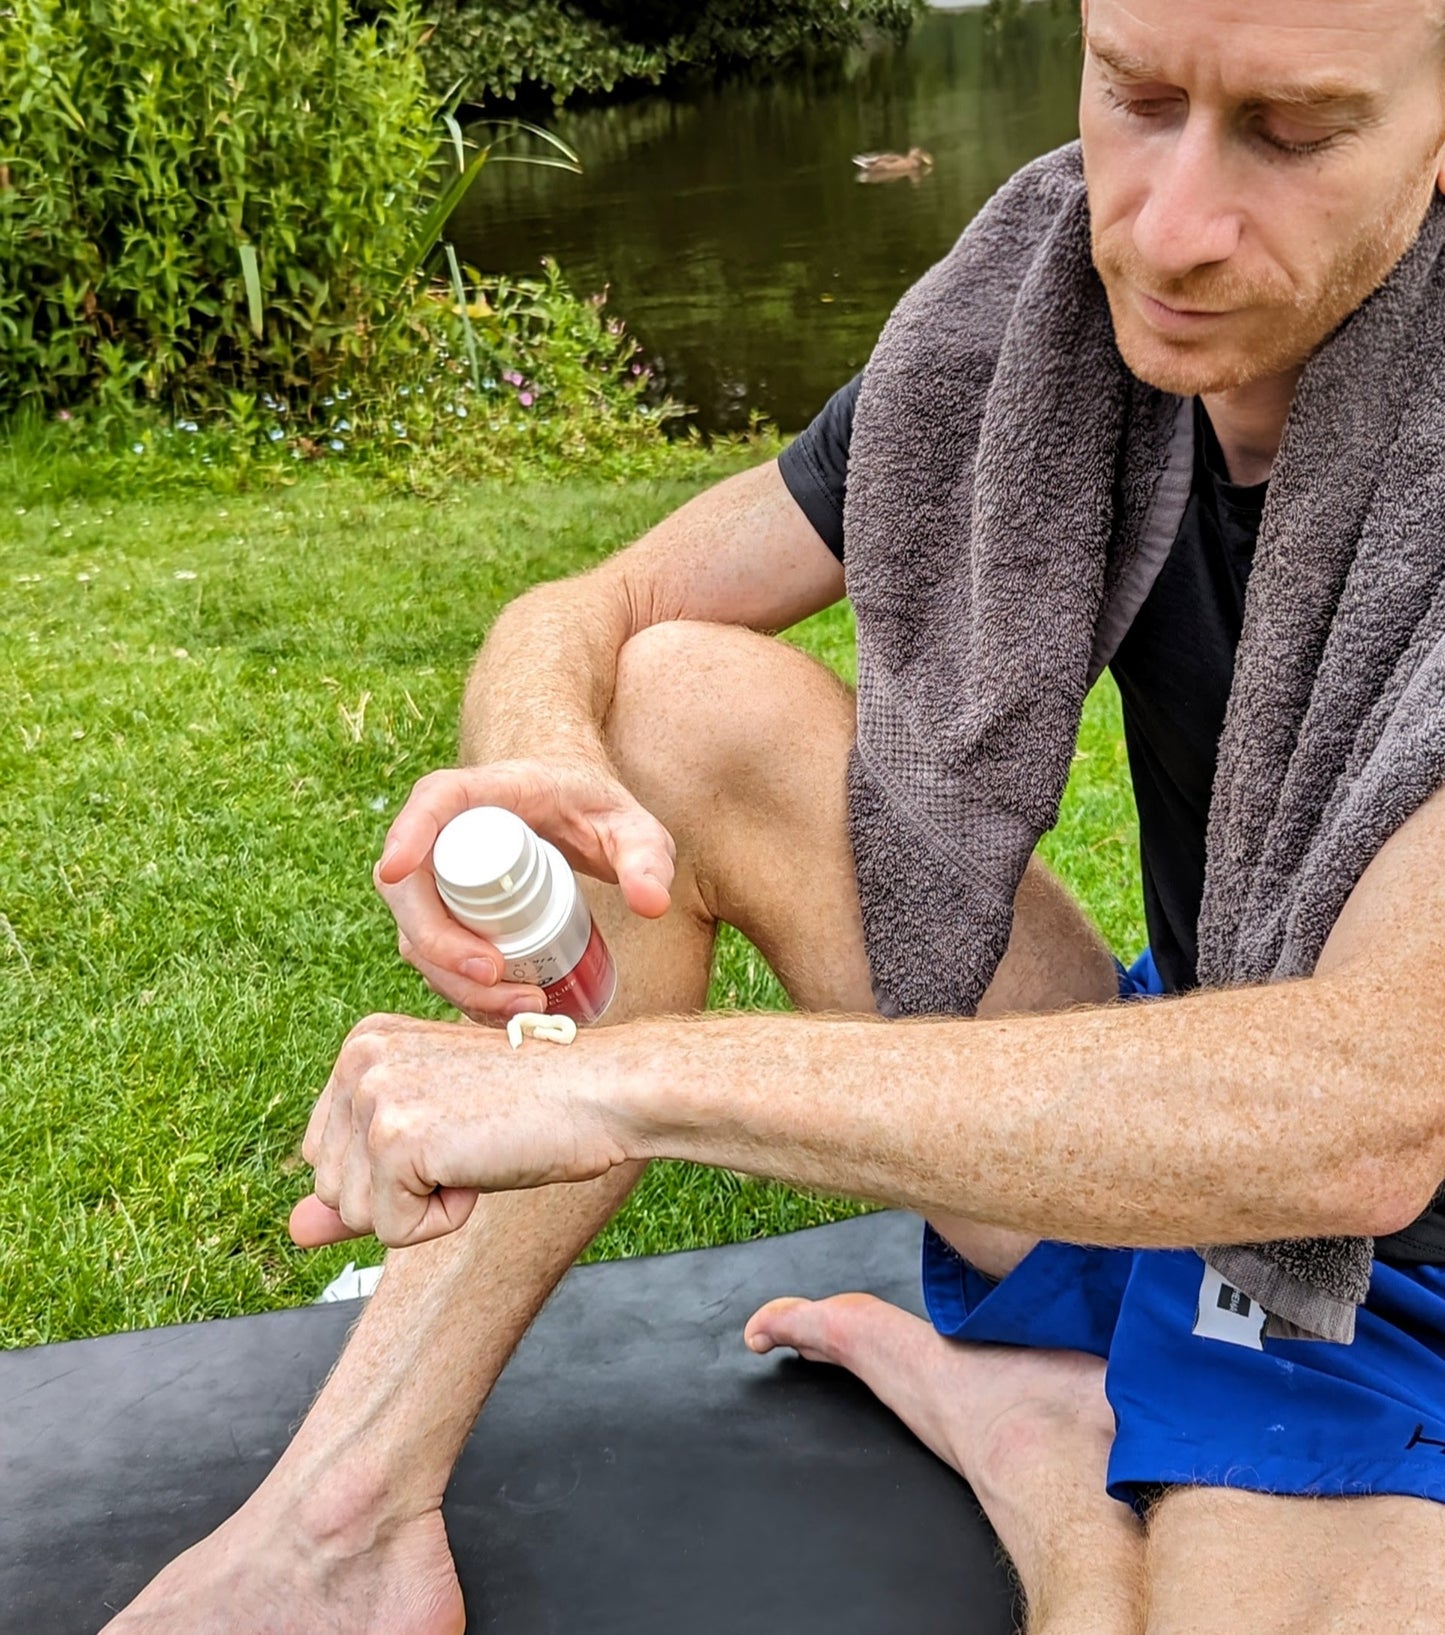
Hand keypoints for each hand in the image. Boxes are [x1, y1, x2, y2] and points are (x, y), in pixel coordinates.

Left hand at [288, 1014, 634, 1248]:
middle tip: (469, 1140)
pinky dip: (444, 1220)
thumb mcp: (433, 1136)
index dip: (392, 1171)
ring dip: (423, 1207)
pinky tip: (482, 1166)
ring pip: (355, 1215)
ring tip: (476, 1148)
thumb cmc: (531, 1110)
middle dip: (401, 1192)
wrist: (598, 1093)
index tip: (455, 1127)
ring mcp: (375, 1094)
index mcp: (362, 1044)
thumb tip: (293, 1233)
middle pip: (331, 1189)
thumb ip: (362, 1182)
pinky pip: (394, 1231)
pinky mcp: (397, 1138)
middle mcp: (358, 1058)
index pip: (324, 1157)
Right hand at [374, 760, 674, 1022]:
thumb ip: (648, 856)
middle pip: (411, 889)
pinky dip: (464, 992)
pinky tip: (510, 1012)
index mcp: (482, 794)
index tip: (401, 869)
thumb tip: (651, 903)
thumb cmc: (596, 811)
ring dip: (455, 981)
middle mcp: (445, 836)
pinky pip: (435, 959)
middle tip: (495, 976)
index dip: (408, 833)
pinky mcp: (446, 919)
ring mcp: (438, 881)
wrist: (576, 817)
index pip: (432, 803)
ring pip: (416, 935)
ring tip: (524, 1005)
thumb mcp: (632, 828)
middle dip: (440, 942)